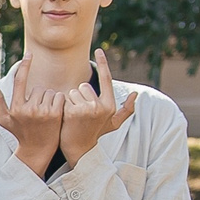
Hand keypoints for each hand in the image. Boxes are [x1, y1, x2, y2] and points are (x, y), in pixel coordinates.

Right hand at [0, 53, 65, 174]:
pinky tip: (56, 112)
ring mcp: (42, 112)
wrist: (37, 150)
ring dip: (50, 99)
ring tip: (46, 113)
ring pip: (49, 92)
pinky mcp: (55, 114)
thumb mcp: (5, 119)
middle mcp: (28, 109)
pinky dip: (60, 101)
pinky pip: (60, 97)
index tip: (30, 53)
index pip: (20, 81)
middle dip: (39, 96)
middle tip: (39, 111)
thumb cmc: (20, 134)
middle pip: (38, 88)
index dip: (25, 66)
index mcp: (16, 108)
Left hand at [58, 48, 139, 162]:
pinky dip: (63, 107)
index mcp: (110, 105)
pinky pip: (65, 99)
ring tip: (73, 116)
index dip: (103, 63)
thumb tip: (136, 95)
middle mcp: (101, 106)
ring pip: (73, 92)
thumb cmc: (95, 134)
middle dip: (79, 96)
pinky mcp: (74, 112)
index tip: (99, 49)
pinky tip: (66, 118)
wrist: (78, 150)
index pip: (106, 78)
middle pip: (83, 86)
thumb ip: (125, 110)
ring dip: (70, 102)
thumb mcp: (112, 123)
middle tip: (79, 113)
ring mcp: (88, 109)